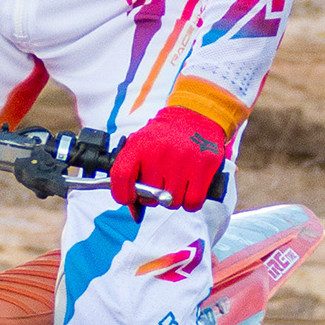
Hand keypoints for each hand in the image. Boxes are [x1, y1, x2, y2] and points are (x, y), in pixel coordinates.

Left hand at [106, 103, 233, 209]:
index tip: (129, 198)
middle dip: (153, 197)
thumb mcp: (142, 144)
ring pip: (171, 202)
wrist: (196, 115)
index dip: (122, 194)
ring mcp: (183, 158)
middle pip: (149, 196)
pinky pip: (192, 202)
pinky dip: (190, 202)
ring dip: (173, 199)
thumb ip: (132, 172)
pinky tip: (190, 189)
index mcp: (139, 144)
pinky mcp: (204, 165)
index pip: (120, 176)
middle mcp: (160, 151)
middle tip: (160, 184)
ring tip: (176, 183)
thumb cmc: (166, 137)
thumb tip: (133, 208)